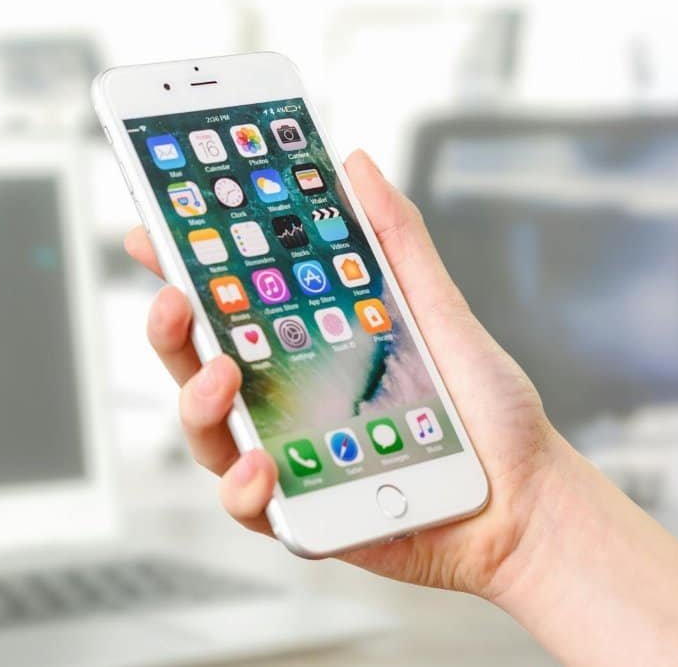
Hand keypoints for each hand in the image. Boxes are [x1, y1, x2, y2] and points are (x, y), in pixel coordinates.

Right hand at [124, 149, 568, 598]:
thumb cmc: (482, 409)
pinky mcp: (297, 512)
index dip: (181, 267)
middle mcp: (281, 399)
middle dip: (171, 328)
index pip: (224, 303)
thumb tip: (356, 165)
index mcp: (300, 347)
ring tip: (221, 378)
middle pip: (196, 361)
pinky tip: (262, 466)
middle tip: (174, 299)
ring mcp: (283, 455)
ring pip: (205, 432)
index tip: (151, 231)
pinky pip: (246, 503)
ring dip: (198, 402)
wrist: (525, 497)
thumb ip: (393, 240)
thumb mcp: (437, 309)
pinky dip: (242, 485)